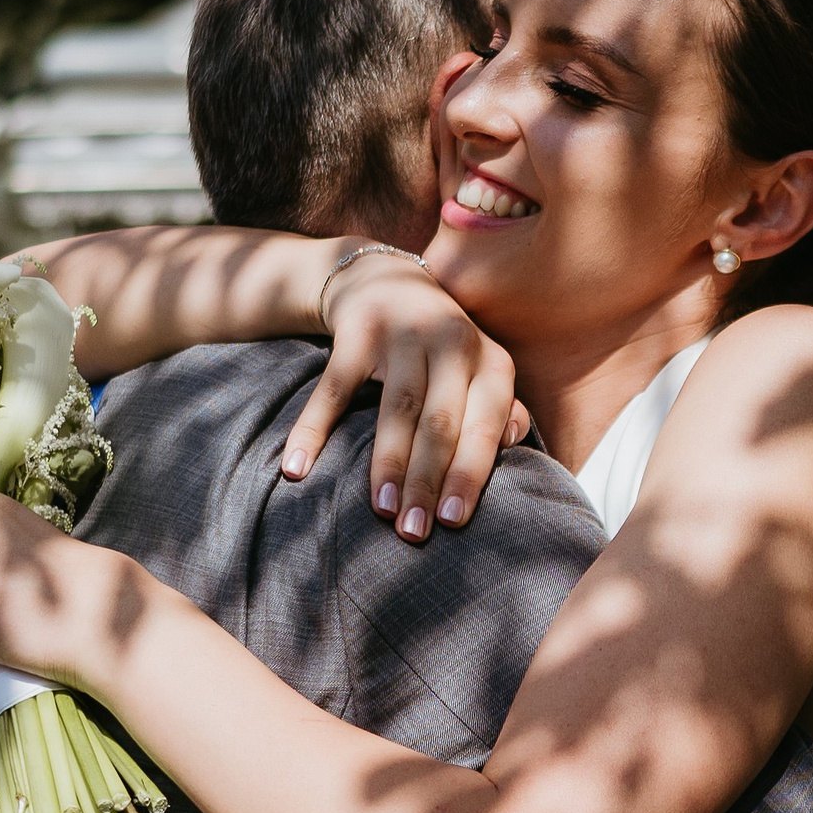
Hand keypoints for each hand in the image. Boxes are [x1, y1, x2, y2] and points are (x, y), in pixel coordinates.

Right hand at [287, 252, 531, 542]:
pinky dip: (312, 430)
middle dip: (427, 482)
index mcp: (491, 362)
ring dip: (388, 464)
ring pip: (397, 410)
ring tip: (382, 510)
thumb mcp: (480, 371)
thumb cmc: (442, 349)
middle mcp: (453, 342)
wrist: (387, 279)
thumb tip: (515, 444)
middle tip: (413, 533)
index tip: (451, 521)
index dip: (469, 475)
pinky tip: (297, 469)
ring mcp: (404, 333)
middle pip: (440, 424)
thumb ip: (501, 409)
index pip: (484, 427)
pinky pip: (334, 389)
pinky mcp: (357, 331)